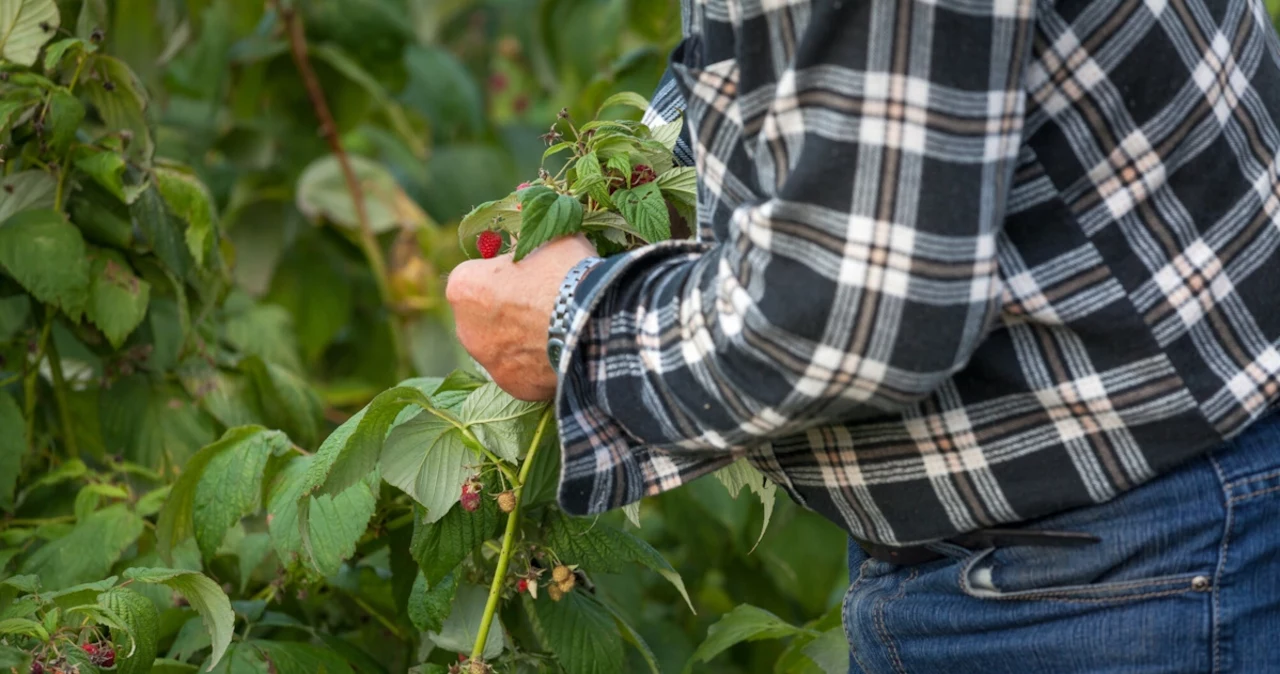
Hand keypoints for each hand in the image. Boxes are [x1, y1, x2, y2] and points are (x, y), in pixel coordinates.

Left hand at [446, 234, 597, 401]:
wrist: (594, 322)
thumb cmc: (567, 273)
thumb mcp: (550, 237)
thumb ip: (530, 231)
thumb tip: (524, 208)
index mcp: (463, 287)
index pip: (476, 276)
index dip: (503, 273)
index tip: (529, 273)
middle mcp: (465, 329)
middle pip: (485, 315)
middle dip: (507, 309)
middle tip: (544, 302)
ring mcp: (489, 362)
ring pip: (502, 345)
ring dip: (521, 338)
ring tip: (557, 328)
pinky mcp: (512, 386)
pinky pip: (521, 371)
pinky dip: (535, 364)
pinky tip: (560, 351)